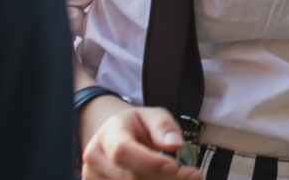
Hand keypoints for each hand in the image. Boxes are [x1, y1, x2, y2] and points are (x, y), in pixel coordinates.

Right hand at [80, 97, 203, 179]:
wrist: (111, 137)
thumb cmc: (136, 126)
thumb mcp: (151, 115)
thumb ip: (163, 126)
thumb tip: (175, 144)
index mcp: (108, 135)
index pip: (123, 151)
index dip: (149, 162)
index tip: (175, 166)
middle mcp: (96, 159)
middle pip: (129, 178)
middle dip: (164, 179)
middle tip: (194, 175)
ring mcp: (93, 178)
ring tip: (185, 178)